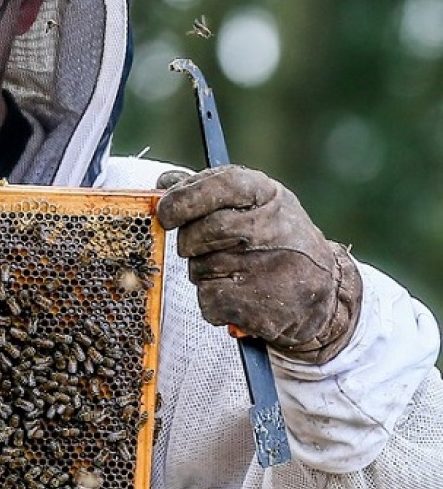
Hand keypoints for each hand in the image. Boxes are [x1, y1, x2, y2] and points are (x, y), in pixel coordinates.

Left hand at [156, 165, 361, 363]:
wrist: (323, 293)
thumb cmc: (277, 242)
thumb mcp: (256, 205)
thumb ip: (209, 191)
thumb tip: (164, 184)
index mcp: (269, 195)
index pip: (221, 184)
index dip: (185, 197)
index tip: (166, 212)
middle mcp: (271, 227)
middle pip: (200, 231)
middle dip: (190, 243)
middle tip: (202, 248)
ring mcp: (266, 267)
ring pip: (199, 269)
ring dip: (205, 273)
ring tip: (237, 272)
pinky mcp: (257, 304)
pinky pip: (207, 300)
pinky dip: (213, 302)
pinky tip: (239, 295)